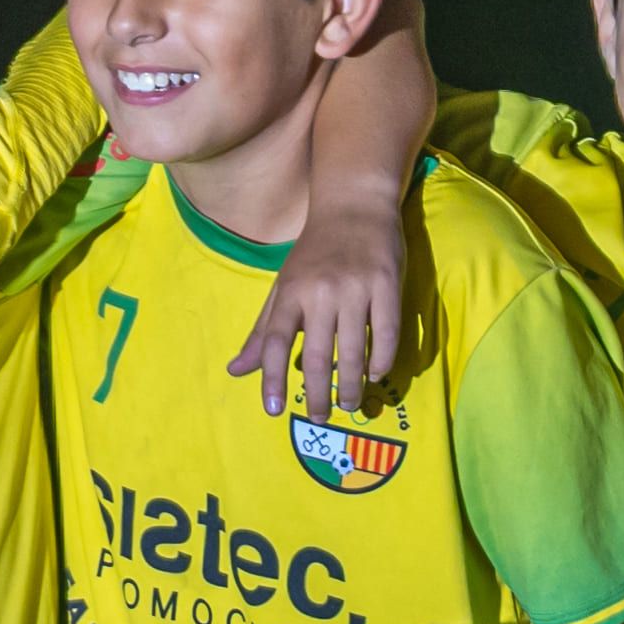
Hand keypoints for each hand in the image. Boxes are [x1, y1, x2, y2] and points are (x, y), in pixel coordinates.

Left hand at [241, 202, 411, 421]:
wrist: (354, 205)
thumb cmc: (314, 252)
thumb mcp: (283, 287)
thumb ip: (262, 332)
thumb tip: (236, 371)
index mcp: (291, 292)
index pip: (276, 342)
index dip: (272, 377)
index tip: (274, 409)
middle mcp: (321, 292)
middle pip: (319, 356)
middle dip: (318, 395)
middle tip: (320, 419)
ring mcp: (356, 289)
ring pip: (354, 351)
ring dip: (351, 385)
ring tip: (349, 404)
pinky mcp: (387, 286)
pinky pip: (386, 333)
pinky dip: (381, 360)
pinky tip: (375, 375)